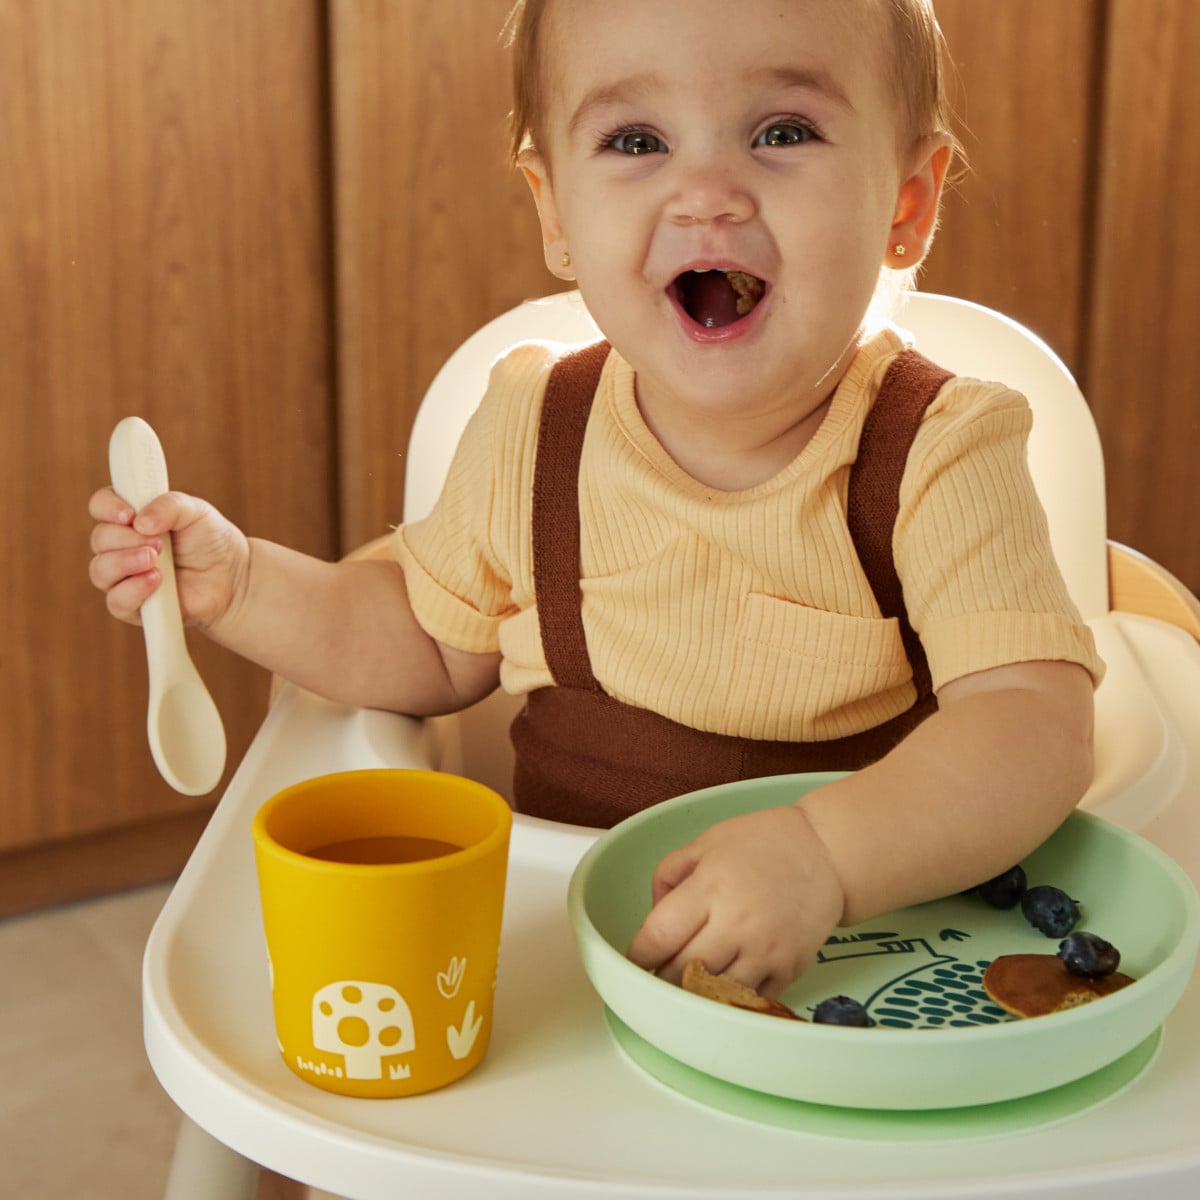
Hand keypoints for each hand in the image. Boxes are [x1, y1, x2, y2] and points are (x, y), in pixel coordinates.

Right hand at [87, 486, 248, 630]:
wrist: (232, 578)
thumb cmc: (210, 541)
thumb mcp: (195, 511)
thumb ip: (169, 505)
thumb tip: (140, 521)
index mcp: (131, 518)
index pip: (101, 506)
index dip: (107, 507)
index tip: (129, 514)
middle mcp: (121, 546)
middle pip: (99, 539)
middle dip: (127, 538)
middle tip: (160, 543)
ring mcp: (124, 577)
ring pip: (100, 570)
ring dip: (126, 563)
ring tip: (156, 561)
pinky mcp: (133, 605)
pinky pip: (116, 602)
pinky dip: (133, 590)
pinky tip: (157, 581)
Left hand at [626, 805, 844, 998]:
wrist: (827, 853)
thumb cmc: (763, 843)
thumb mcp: (706, 842)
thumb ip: (669, 875)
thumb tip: (653, 920)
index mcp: (710, 887)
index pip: (659, 935)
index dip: (639, 954)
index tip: (636, 958)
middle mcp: (737, 924)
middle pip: (681, 973)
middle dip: (662, 977)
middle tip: (659, 972)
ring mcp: (765, 951)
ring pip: (713, 994)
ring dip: (695, 992)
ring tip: (689, 981)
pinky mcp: (789, 969)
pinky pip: (747, 999)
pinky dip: (730, 997)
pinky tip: (723, 983)